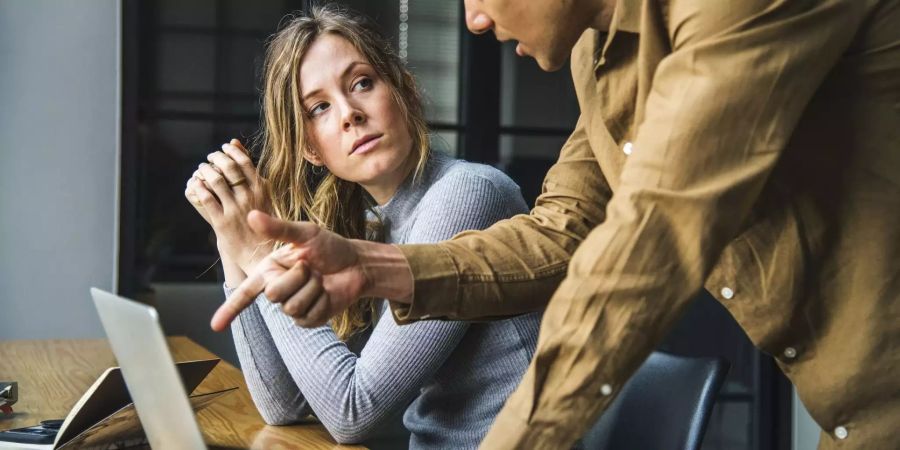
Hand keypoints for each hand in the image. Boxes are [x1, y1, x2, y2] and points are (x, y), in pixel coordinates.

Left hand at [184, 139, 271, 275]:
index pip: (245, 162)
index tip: (224, 147)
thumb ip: (252, 173)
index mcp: (262, 190)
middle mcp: (249, 198)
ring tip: (202, 168)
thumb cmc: (264, 223)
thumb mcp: (265, 196)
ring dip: (205, 171)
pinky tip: (195, 184)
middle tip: (211, 157)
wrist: (260, 254)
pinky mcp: (222, 223)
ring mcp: (235, 210)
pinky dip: (198, 188)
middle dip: (217, 158)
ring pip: (216, 181)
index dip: (232, 152)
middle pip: (229, 168)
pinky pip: (206, 199)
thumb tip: (237, 145)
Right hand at [210, 210, 369, 330]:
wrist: (356, 264)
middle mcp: (278, 289)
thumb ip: (278, 228)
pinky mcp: (309, 319)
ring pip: (292, 306)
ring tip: (320, 278)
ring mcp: (293, 307)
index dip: (229, 309)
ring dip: (312, 288)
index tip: (215, 326)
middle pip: (273, 294)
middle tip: (310, 267)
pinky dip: (322, 301)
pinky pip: (309, 316)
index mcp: (270, 270)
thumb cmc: (330, 247)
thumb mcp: (305, 233)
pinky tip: (327, 293)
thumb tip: (251, 215)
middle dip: (297, 277)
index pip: (245, 292)